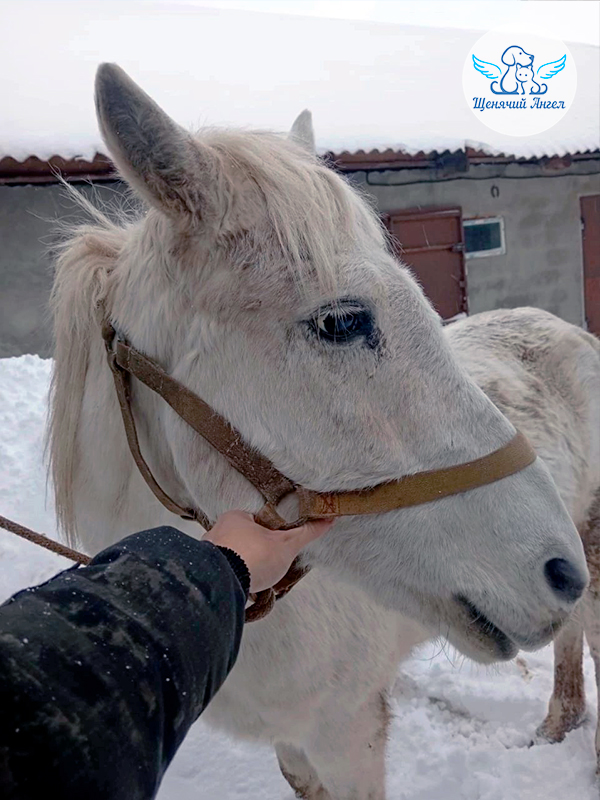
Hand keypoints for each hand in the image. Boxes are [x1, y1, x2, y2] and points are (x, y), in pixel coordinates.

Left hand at [204, 510, 334, 592]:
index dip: (268, 532)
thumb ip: (306, 532)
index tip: (276, 543)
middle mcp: (217, 531)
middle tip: (268, 562)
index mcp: (236, 517)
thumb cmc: (254, 556)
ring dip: (242, 566)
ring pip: (230, 557)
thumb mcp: (287, 543)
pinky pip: (221, 572)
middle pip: (241, 539)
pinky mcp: (205, 572)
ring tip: (256, 577)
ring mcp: (208, 553)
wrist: (225, 583)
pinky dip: (232, 578)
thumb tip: (328, 519)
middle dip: (254, 551)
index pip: (255, 520)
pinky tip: (242, 586)